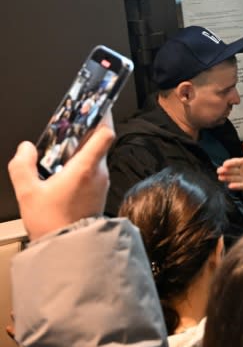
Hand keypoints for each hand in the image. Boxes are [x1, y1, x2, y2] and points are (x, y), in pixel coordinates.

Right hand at [8, 113, 114, 240]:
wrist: (68, 250)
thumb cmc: (51, 222)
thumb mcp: (27, 192)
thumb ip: (23, 166)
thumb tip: (26, 148)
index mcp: (86, 167)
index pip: (105, 134)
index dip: (104, 117)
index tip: (97, 105)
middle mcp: (99, 173)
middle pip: (100, 143)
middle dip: (88, 131)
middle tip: (72, 123)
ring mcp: (101, 183)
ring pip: (96, 157)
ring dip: (83, 149)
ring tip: (63, 147)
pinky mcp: (99, 193)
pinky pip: (93, 171)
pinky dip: (83, 164)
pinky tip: (64, 169)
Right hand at [218, 141, 242, 193]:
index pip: (235, 162)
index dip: (230, 163)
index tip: (225, 164)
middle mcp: (240, 170)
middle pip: (232, 170)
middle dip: (225, 171)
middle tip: (219, 171)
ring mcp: (242, 178)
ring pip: (233, 178)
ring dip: (227, 178)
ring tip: (220, 177)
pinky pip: (240, 186)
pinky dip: (236, 186)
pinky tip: (230, 186)